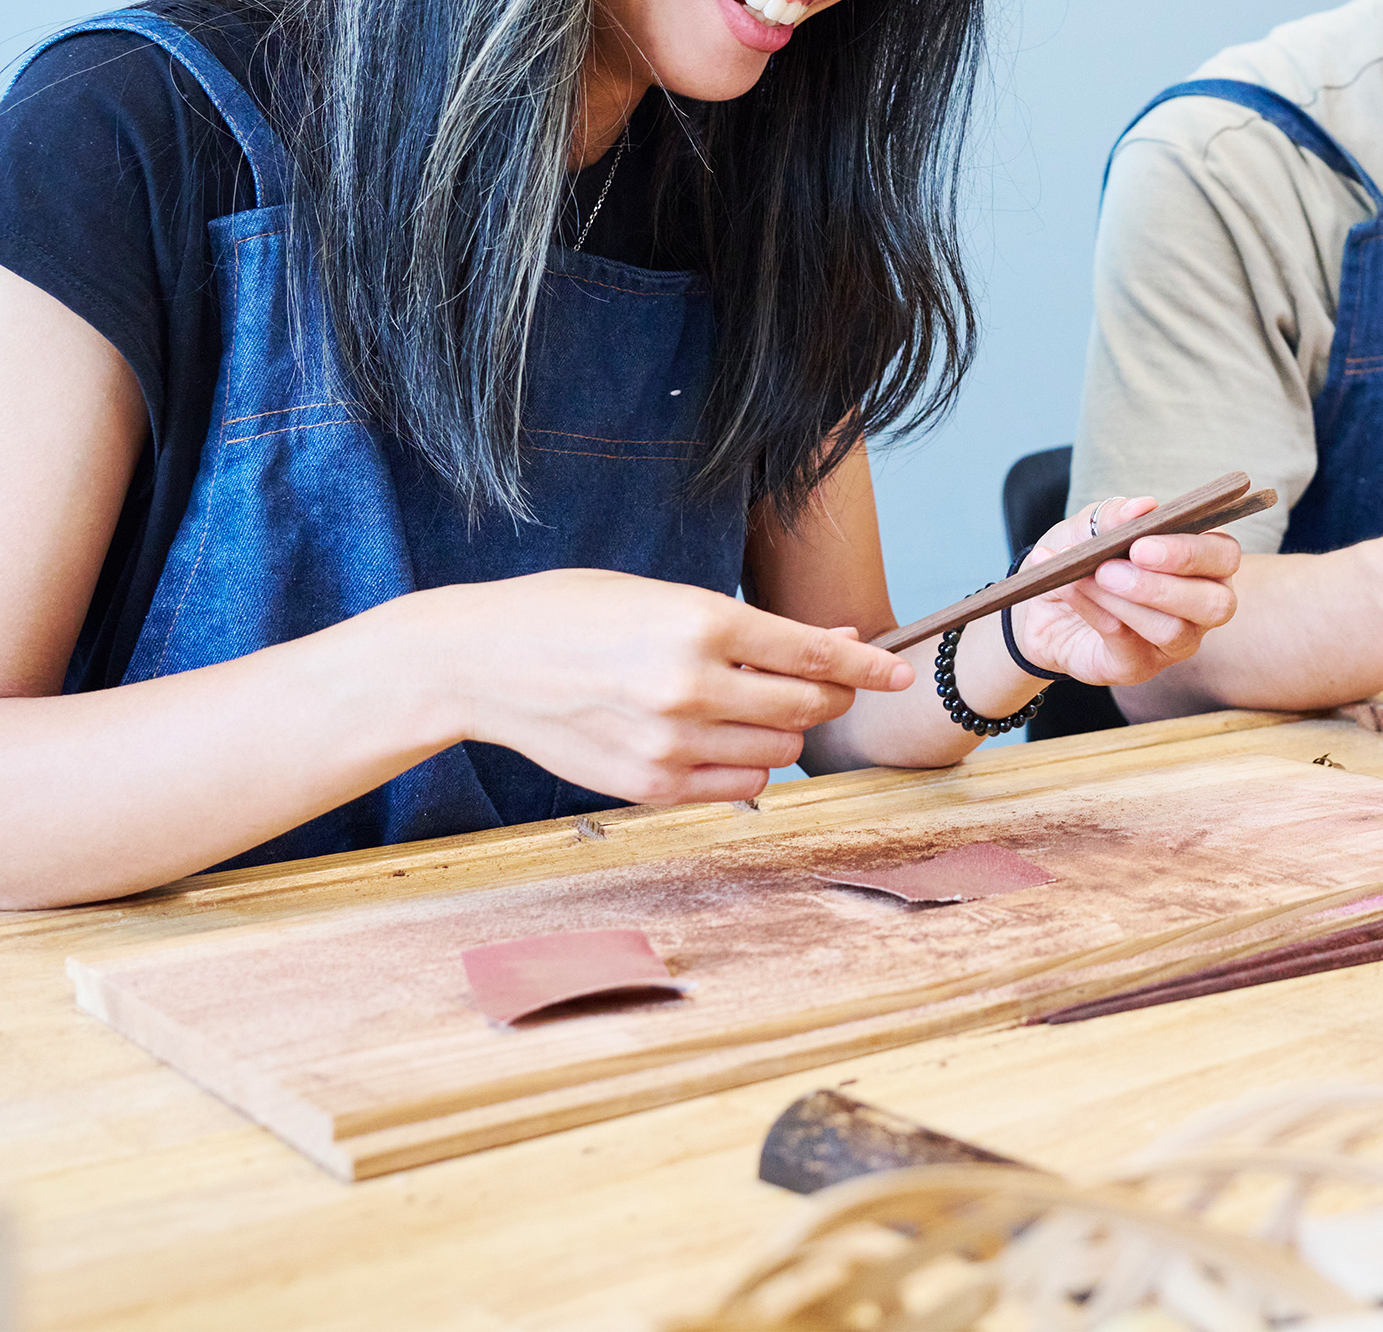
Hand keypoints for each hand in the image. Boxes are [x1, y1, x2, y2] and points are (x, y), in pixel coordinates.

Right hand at [389, 571, 913, 804]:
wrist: (484, 662)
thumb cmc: (575, 613)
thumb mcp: (665, 596)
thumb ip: (749, 629)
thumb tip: (837, 643)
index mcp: (699, 622)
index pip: (813, 653)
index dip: (866, 667)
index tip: (898, 673)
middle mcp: (691, 686)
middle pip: (806, 707)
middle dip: (828, 695)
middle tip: (825, 683)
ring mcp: (670, 743)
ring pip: (778, 753)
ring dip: (784, 732)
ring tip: (752, 705)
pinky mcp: (649, 786)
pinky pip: (737, 787)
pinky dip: (747, 766)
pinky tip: (722, 738)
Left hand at [1005, 496, 1242, 689]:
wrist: (1043, 603)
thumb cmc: (1083, 557)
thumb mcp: (1090, 526)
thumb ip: (1115, 515)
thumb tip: (1143, 506)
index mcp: (1203, 561)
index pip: (1224, 557)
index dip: (1191, 552)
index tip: (1141, 545)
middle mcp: (1201, 606)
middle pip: (1215, 604)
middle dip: (1164, 586)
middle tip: (1111, 568)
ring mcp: (1175, 642)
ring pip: (1172, 630)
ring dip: (1124, 600)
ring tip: (1089, 577)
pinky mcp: (1140, 667)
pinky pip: (1128, 644)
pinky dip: (1096, 612)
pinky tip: (1071, 590)